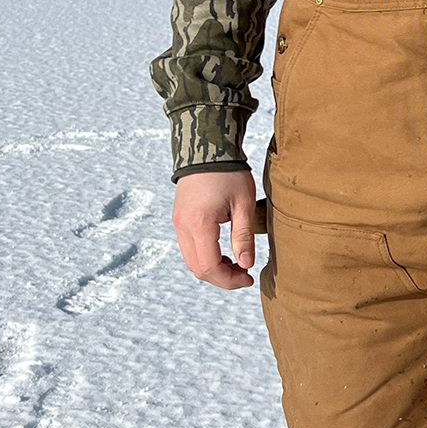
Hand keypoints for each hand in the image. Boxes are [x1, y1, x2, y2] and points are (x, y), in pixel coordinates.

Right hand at [173, 168, 257, 289]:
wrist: (207, 147)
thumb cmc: (229, 173)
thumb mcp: (243, 204)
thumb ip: (243, 237)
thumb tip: (246, 264)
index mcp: (199, 224)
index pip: (210, 267)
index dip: (229, 280)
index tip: (248, 277)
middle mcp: (182, 227)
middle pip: (198, 268)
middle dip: (221, 278)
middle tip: (244, 274)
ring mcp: (178, 223)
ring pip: (191, 260)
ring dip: (212, 267)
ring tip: (236, 262)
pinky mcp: (179, 218)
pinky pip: (188, 247)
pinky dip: (204, 256)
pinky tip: (223, 251)